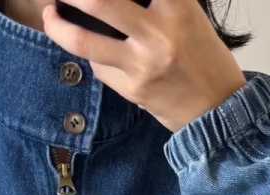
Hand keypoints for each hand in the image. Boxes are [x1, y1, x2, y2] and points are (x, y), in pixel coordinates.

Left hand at [41, 0, 246, 132]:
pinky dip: (91, 55)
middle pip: (97, 1)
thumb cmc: (205, 57)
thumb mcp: (189, 15)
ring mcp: (141, 65)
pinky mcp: (132, 91)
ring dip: (57, 25)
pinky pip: (98, 67)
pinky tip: (91, 49)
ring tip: (50, 13)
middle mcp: (157, 34)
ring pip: (83, 41)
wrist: (219, 109)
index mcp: (177, 6)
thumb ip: (156, 2)